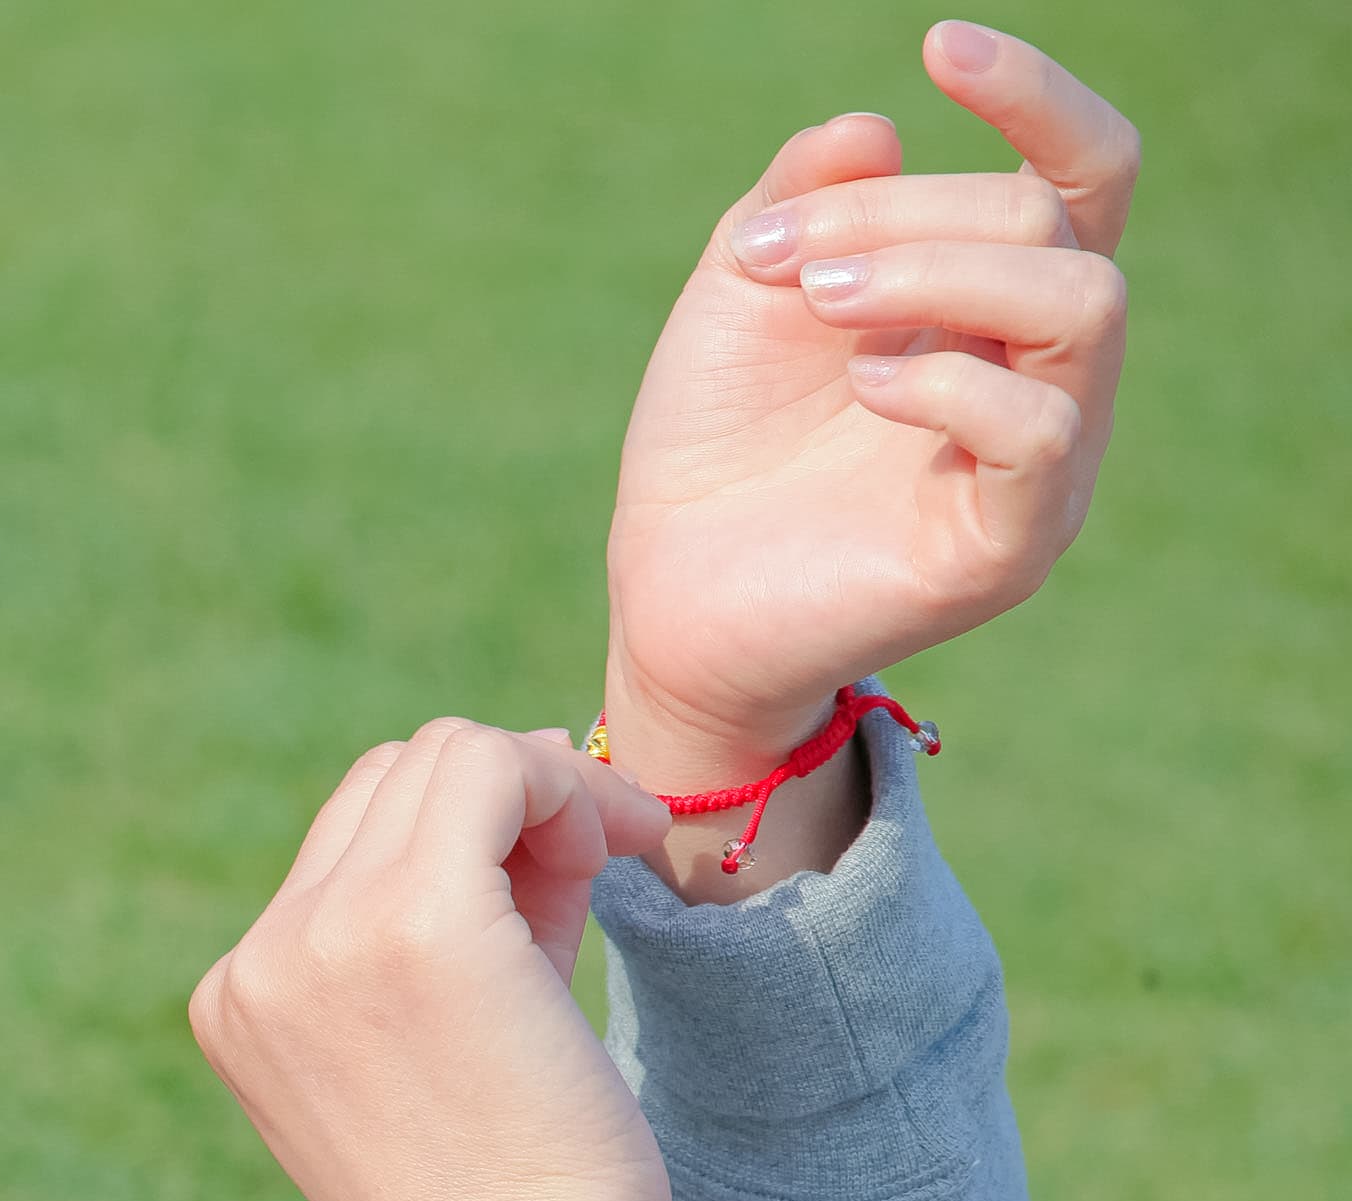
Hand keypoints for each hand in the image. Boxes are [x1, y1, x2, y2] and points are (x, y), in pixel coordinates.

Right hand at [190, 721, 679, 1200]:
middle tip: (599, 870)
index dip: (469, 840)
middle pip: (389, 779)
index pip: (350, 839)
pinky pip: (490, 768)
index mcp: (242, 999)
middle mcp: (261, 961)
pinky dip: (570, 783)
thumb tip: (528, 796)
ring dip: (543, 787)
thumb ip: (450, 929)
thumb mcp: (442, 1053)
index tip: (560, 893)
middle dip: (508, 801)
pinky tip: (627, 843)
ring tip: (613, 861)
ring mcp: (322, 939)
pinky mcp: (414, 923)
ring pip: (441, 756)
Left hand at [603, 23, 1138, 817]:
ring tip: (821, 302)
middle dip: (902, 212)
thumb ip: (806, 201)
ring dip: (936, 274)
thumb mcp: (744, 294)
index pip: (1078, 173)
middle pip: (1047, 223)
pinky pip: (1039, 431)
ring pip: (1081, 305)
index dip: (1035, 95)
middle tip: (781, 257)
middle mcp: (1042, 371)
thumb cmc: (715, 446)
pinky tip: (862, 385)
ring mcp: (1041, 460)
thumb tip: (877, 126)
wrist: (667, 597)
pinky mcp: (1010, 544)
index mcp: (993, 301)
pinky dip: (947, 381)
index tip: (940, 44)